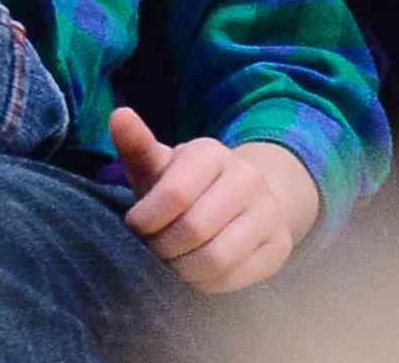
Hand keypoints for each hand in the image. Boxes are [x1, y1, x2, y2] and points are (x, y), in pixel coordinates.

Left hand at [109, 106, 319, 293]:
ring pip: (216, 259)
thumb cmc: (183, 183)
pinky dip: (205, 282)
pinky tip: (194, 270)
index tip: (134, 226)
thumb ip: (136, 144)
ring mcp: (268, 211)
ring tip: (170, 260)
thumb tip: (119, 115)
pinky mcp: (279, 245)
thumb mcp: (158, 164)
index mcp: (210, 152)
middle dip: (163, 246)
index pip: (175, 193)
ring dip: (182, 268)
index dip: (147, 219)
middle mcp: (246, 177)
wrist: (239, 197)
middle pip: (194, 229)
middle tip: (152, 248)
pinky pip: (234, 278)